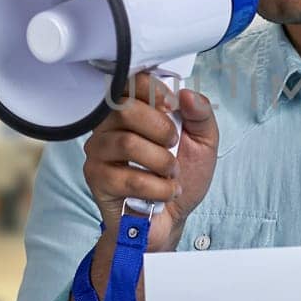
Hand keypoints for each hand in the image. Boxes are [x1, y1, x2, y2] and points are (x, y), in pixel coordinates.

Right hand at [82, 71, 218, 254]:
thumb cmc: (183, 176)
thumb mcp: (204, 143)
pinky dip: (156, 187)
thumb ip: (201, 114)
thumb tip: (187, 94)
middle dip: (161, 130)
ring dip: (161, 162)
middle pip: (125, 109)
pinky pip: (127, 177)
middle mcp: (109, 126)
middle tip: (174, 147)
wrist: (172, 218)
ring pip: (126, 143)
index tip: (172, 106)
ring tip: (171, 174)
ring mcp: (99, 152)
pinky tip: (164, 192)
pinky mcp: (96, 178)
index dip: (152, 89)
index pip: (130, 82)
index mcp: (133, 110)